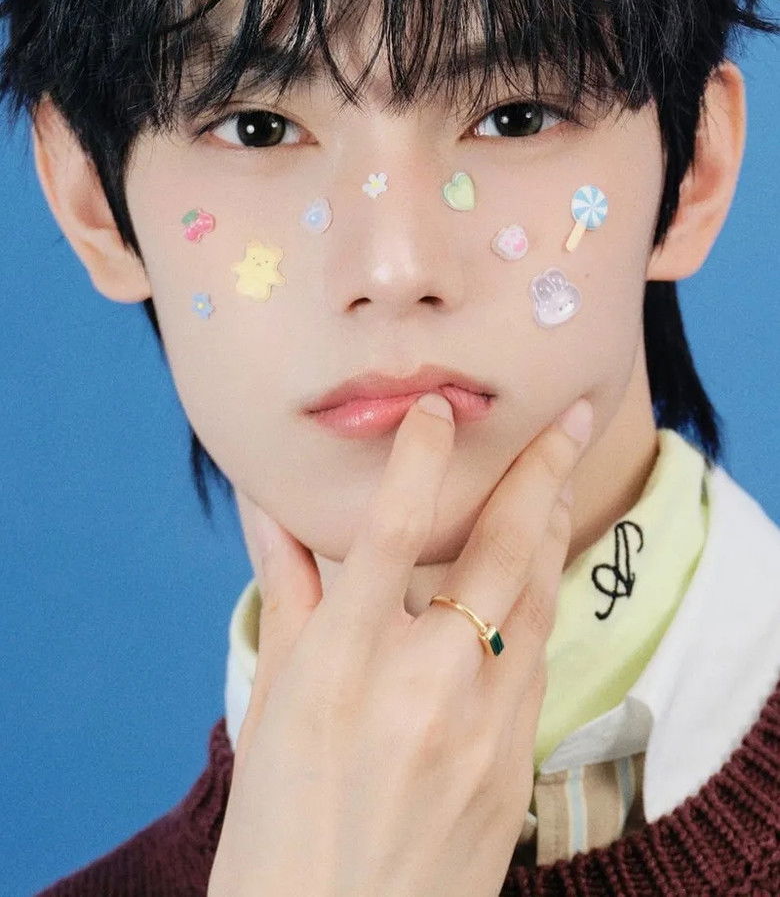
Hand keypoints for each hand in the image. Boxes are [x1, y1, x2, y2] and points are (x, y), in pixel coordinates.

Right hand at [207, 394, 592, 896]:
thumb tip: (268, 503)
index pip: (393, 532)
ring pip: (535, 601)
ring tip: (563, 478)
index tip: (438, 407)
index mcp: (342, 667)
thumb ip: (284, 590)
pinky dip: (535, 606)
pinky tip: (533, 578)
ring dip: (551, 531)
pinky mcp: (514, 768)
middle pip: (499, 552)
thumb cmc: (280, 824)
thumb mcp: (271, 700)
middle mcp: (420, 688)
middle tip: (570, 419)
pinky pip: (535, 663)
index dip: (421, 457)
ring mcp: (481, 732)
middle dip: (542, 472)